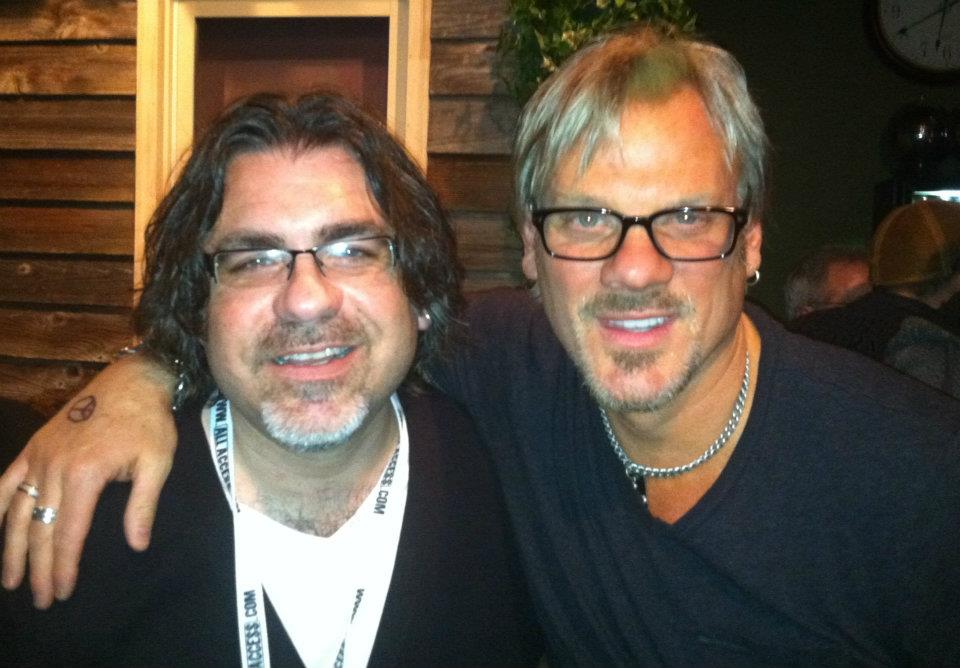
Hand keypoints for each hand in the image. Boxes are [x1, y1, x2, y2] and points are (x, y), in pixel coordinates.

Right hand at [0, 355, 177, 607]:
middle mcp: (54, 467)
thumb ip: (144, 506)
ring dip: (12, 548)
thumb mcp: (158, 462)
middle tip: (41, 600)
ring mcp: (40, 456)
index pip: (68, 533)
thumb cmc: (149, 422)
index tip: (62, 592)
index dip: (63, 566)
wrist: (133, 381)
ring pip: (18, 511)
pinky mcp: (35, 446)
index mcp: (84, 474)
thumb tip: (137, 546)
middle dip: (38, 568)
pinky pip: (7, 481)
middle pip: (40, 529)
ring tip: (10, 581)